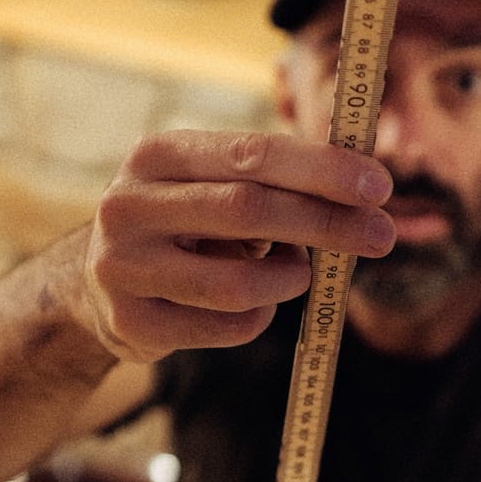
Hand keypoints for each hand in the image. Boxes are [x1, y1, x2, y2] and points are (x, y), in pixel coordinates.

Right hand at [81, 130, 393, 361]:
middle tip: (381, 234)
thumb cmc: (185, 224)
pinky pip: (229, 325)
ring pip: (240, 282)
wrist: (99, 282)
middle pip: (249, 211)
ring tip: (297, 272)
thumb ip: (273, 181)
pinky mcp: (131, 322)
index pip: (251, 155)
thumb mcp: (213, 185)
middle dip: (326, 222)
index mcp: (156, 155)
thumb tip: (365, 189)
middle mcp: (129, 205)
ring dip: (291, 278)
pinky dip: (263, 315)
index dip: (320, 169)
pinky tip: (256, 301)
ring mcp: (122, 267)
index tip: (378, 185)